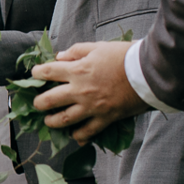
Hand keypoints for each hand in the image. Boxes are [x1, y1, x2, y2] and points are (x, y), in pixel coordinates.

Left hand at [31, 41, 148, 141]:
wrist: (149, 73)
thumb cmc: (125, 56)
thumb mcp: (99, 47)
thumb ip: (77, 51)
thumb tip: (60, 56)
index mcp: (78, 70)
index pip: (48, 72)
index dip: (37, 73)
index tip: (35, 74)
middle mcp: (81, 90)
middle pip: (50, 100)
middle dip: (39, 103)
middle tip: (37, 104)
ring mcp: (92, 106)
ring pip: (64, 119)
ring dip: (52, 122)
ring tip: (49, 121)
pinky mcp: (105, 118)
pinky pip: (88, 131)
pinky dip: (79, 136)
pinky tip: (75, 136)